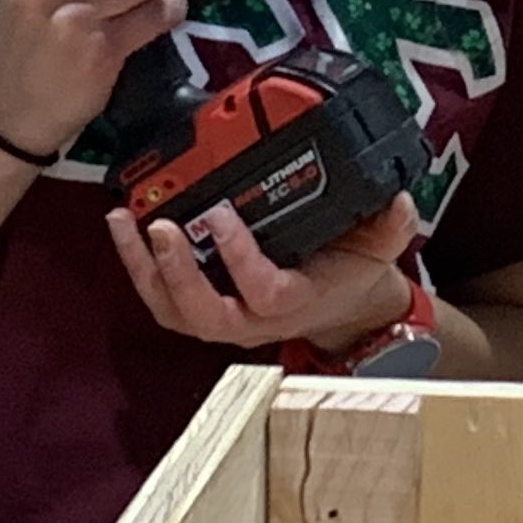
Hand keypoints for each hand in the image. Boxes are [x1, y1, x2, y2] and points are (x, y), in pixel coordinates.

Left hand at [108, 192, 425, 352]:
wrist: (336, 306)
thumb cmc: (346, 274)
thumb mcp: (378, 249)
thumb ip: (389, 227)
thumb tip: (398, 202)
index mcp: (295, 303)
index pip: (265, 292)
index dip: (240, 259)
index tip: (221, 215)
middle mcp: (252, 320)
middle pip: (204, 314)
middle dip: (178, 273)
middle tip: (161, 226)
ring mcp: (223, 318)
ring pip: (174, 311)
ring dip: (144, 269)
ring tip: (125, 222)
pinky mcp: (201, 309)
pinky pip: (162, 300)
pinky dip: (139, 268)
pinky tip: (126, 230)